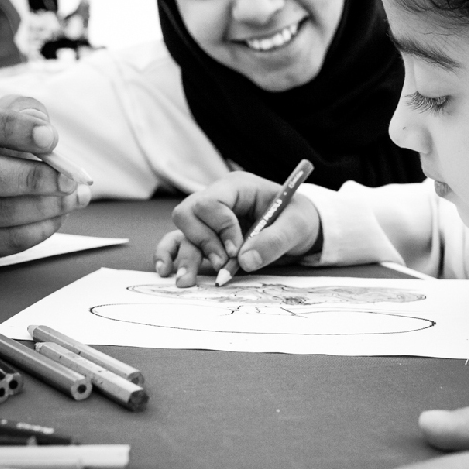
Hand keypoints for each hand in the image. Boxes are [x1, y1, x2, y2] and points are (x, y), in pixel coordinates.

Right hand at [0, 95, 88, 264]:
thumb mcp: (3, 119)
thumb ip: (23, 112)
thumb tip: (42, 127)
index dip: (6, 127)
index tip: (49, 137)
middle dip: (27, 177)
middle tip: (68, 179)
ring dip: (41, 206)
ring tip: (73, 197)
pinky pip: (0, 241)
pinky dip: (37, 229)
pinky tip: (57, 215)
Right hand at [156, 171, 321, 286]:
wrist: (302, 231)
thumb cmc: (300, 219)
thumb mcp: (297, 226)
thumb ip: (274, 240)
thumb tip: (245, 261)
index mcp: (238, 187)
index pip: (211, 201)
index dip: (220, 228)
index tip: (237, 250)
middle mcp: (217, 201)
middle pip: (188, 214)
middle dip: (202, 242)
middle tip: (223, 265)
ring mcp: (209, 221)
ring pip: (181, 233)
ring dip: (184, 257)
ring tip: (186, 281)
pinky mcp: (206, 240)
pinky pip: (178, 244)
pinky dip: (171, 256)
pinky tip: (167, 271)